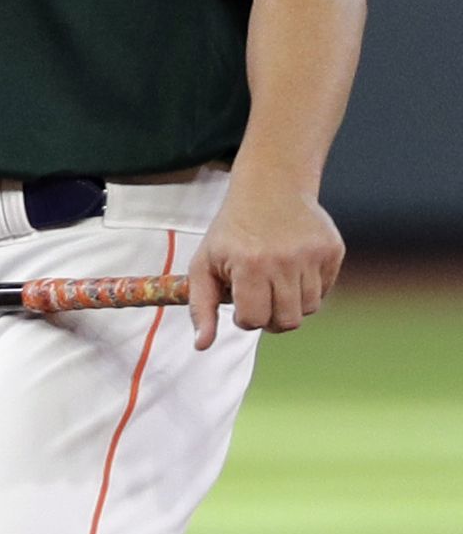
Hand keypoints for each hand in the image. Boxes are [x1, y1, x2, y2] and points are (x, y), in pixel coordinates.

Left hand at [187, 175, 344, 348]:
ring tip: (274, 280)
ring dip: (290, 303)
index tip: (240, 301)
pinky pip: (326, 290)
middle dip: (270, 317)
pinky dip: (309, 287)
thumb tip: (201, 346)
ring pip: (309, 309)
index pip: (254, 321)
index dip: (245, 317)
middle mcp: (284, 262)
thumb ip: (200, 307)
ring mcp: (312, 256)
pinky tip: (293, 265)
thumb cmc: (231, 231)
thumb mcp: (204, 263)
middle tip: (259, 297)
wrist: (270, 187)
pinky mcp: (333, 251)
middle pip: (286, 322)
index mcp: (249, 265)